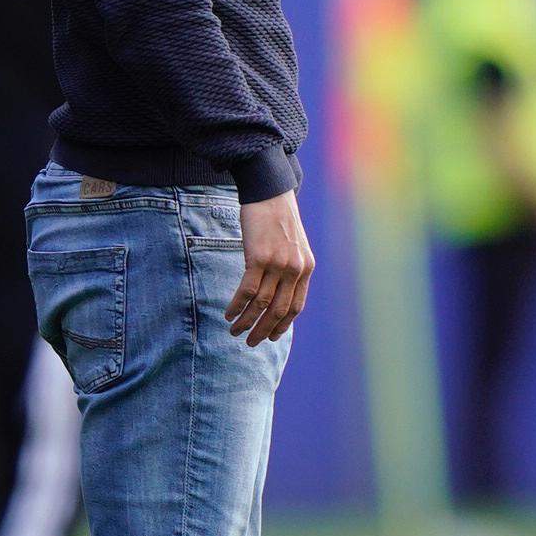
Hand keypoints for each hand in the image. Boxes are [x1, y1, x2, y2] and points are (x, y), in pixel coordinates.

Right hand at [229, 191, 314, 343]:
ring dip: (246, 321)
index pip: (295, 307)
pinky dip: (236, 306)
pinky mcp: (258, 257)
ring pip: (260, 304)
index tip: (270, 337)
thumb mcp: (293, 245)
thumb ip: (290, 268)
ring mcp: (277, 264)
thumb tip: (276, 293)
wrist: (269, 192)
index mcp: (306, 268)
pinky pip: (246, 291)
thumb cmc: (278, 219)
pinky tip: (229, 313)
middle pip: (278, 310)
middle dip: (262, 330)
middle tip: (249, 342)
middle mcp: (295, 269)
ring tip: (234, 330)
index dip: (282, 325)